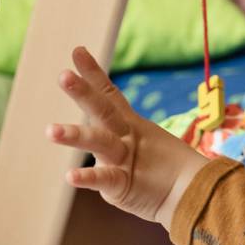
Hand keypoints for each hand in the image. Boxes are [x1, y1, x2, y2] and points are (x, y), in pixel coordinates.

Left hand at [48, 46, 206, 228]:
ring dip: (75, 135)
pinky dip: (88, 177)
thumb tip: (103, 122)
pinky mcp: (124, 184)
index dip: (93, 74)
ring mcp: (125, 159)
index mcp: (129, 125)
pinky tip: (69, 176)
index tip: (77, 51)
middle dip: (83, 92)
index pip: (109, 94)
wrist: (193, 193)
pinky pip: (106, 179)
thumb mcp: (140, 149)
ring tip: (50, 131)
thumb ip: (119, 138)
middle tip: (63, 76)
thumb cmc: (164, 172)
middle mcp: (125, 137)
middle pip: (103, 110)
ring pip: (99, 142)